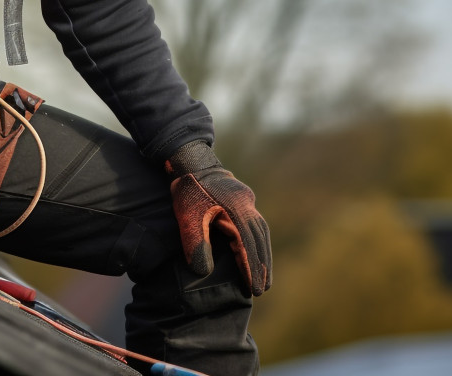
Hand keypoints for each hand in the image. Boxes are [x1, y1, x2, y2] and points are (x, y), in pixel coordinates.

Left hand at [166, 140, 271, 295]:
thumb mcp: (187, 218)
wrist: (189, 161)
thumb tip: (204, 272)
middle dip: (262, 265)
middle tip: (263, 289)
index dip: (251, 268)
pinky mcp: (243, 198)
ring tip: (264, 277)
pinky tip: (256, 251)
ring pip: (261, 231)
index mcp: (235, 211)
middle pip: (259, 240)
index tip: (255, 289)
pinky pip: (256, 223)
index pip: (247, 246)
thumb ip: (196, 244)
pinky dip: (258, 240)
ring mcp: (247, 200)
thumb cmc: (187, 191)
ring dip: (263, 254)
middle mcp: (246, 206)